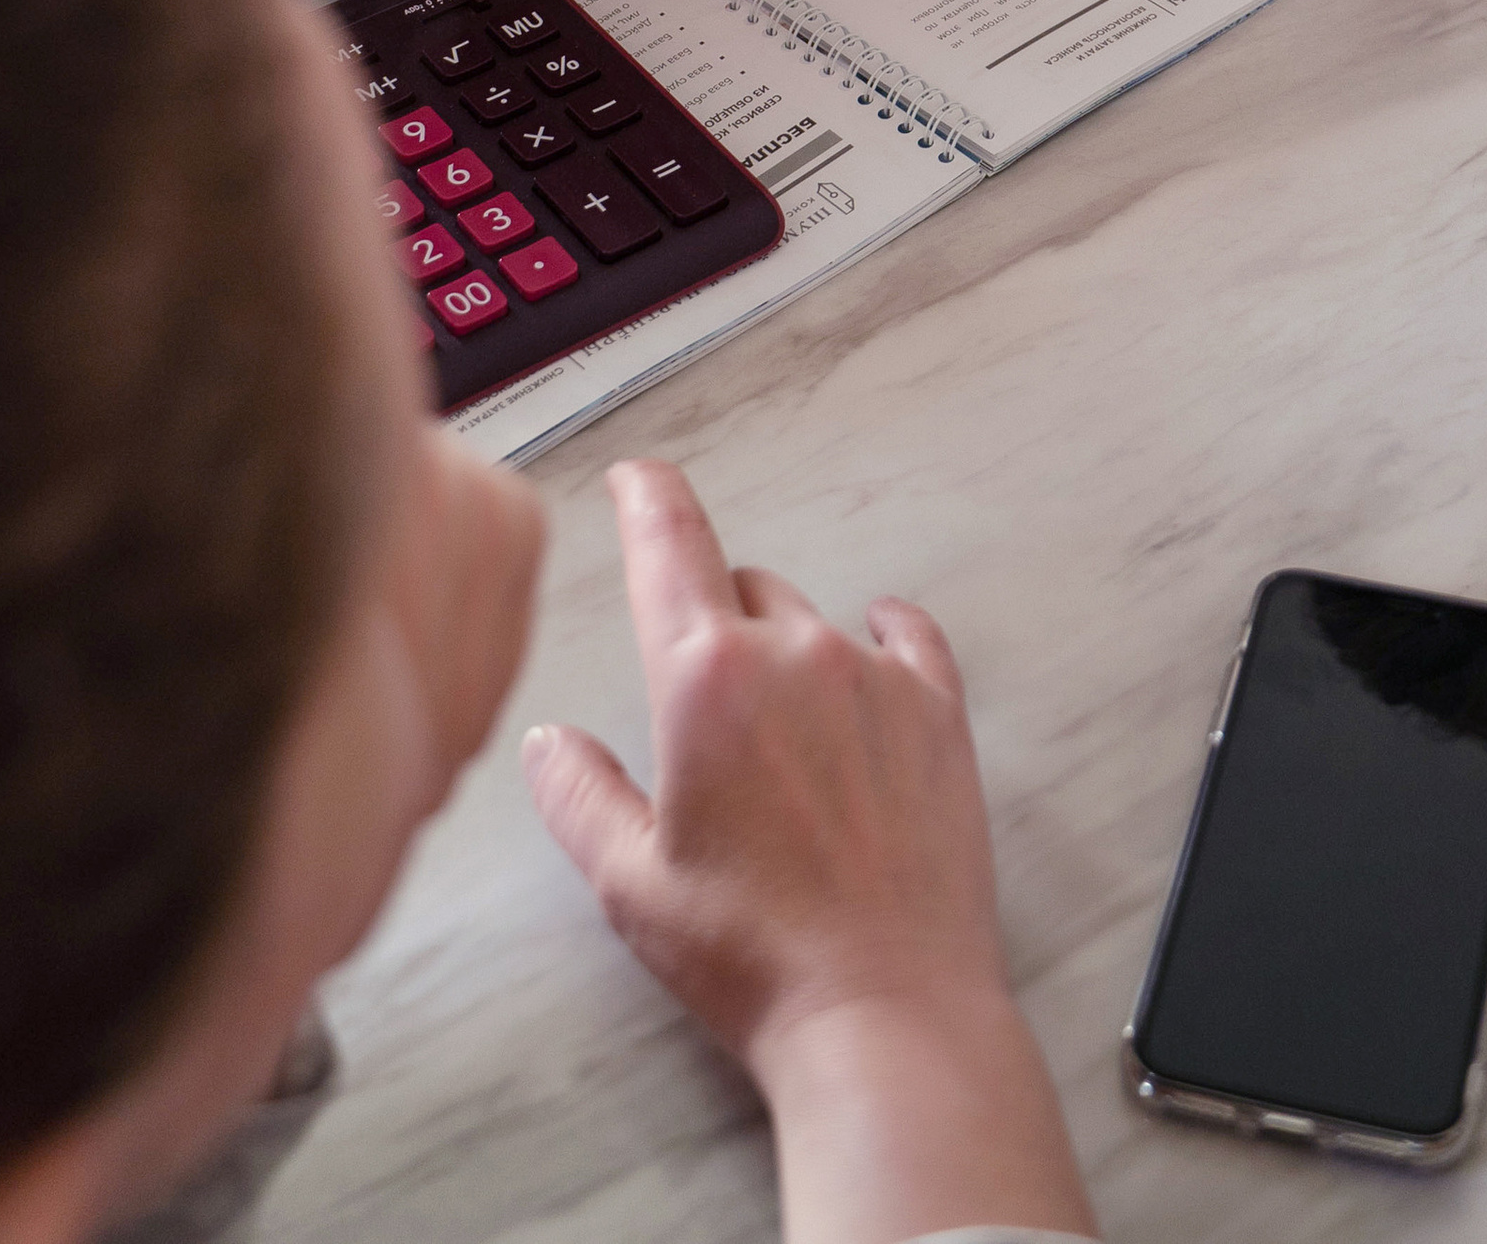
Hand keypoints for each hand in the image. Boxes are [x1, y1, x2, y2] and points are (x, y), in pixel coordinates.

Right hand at [524, 464, 1094, 1243]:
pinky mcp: (939, 710)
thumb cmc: (755, 956)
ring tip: (782, 750)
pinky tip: (870, 662)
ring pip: (814, 620)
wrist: (881, 1008)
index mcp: (706, 678)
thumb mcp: (630, 883)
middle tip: (707, 714)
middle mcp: (795, 652)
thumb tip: (548, 743)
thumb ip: (578, 795)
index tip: (637, 479)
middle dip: (714, 628)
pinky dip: (881, 639)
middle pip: (741, 590)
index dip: (647, 497)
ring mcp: (875, 676)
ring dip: (789, 655)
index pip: (669, 542)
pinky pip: (906, 637)